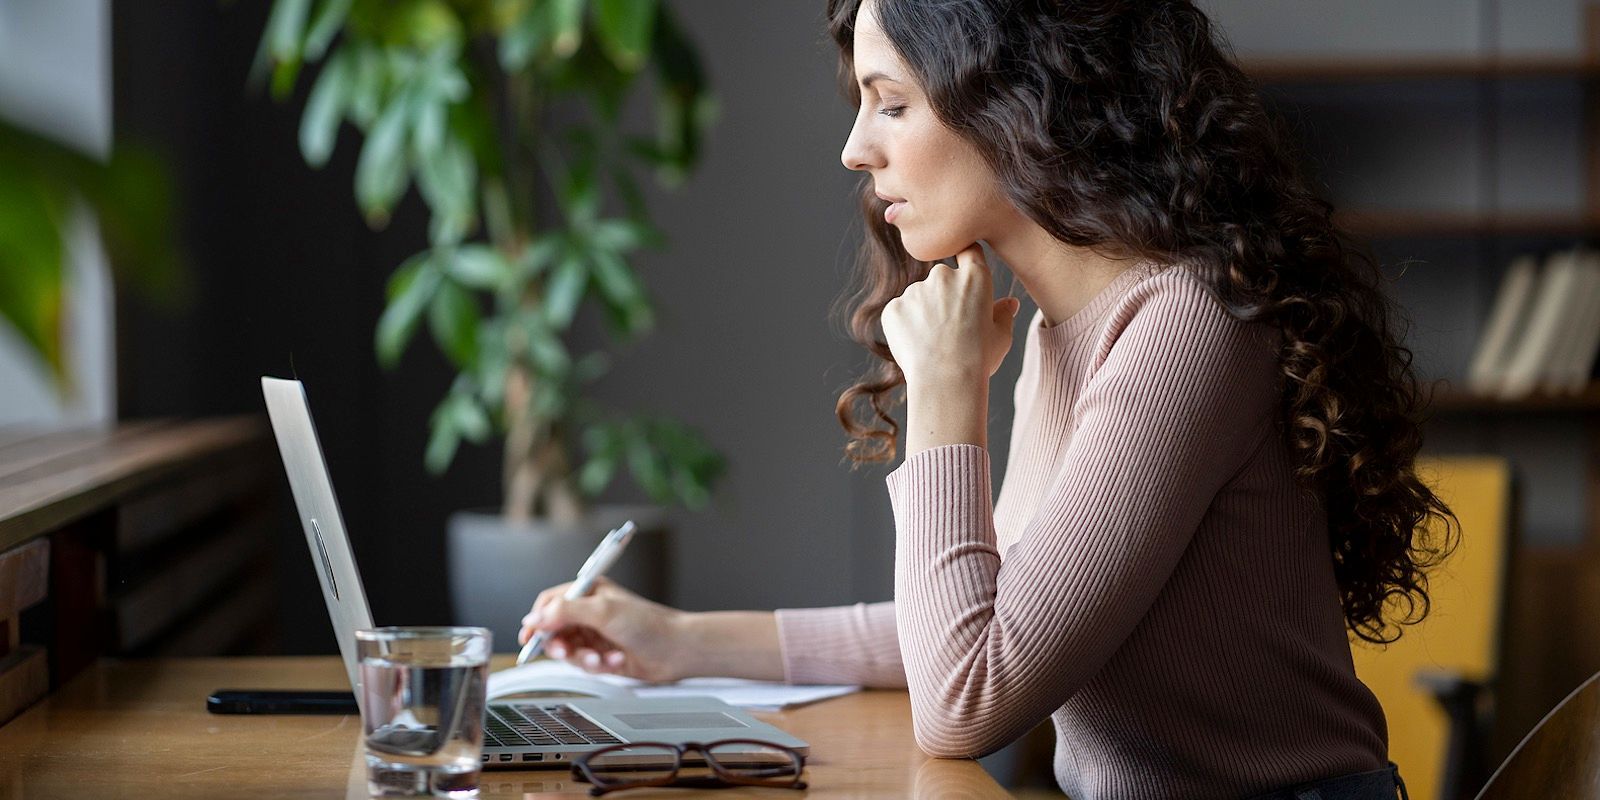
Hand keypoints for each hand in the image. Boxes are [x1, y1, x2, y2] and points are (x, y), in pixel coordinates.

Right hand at [518, 577, 688, 682]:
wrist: (676, 651)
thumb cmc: (649, 624)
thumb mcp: (603, 611)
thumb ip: (565, 612)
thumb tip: (535, 618)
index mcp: (589, 592)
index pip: (550, 603)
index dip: (537, 620)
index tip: (530, 637)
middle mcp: (589, 612)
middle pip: (554, 630)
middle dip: (559, 644)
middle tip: (564, 651)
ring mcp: (595, 635)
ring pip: (568, 651)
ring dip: (582, 658)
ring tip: (599, 659)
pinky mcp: (601, 655)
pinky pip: (584, 664)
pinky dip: (598, 665)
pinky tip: (615, 661)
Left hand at [881, 244, 1020, 387]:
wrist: (946, 381)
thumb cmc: (979, 359)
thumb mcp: (1000, 336)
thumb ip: (1003, 314)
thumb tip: (1010, 303)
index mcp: (974, 277)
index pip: (969, 251)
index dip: (966, 260)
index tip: (964, 276)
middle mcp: (942, 276)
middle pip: (941, 277)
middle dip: (943, 295)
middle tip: (949, 327)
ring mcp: (915, 290)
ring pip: (919, 296)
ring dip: (924, 311)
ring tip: (933, 342)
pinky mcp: (893, 308)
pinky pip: (900, 312)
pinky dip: (905, 325)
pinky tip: (917, 346)